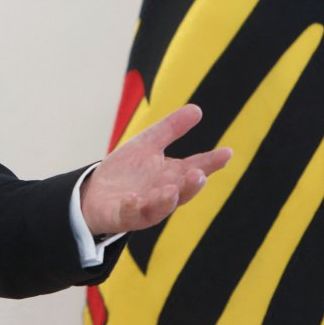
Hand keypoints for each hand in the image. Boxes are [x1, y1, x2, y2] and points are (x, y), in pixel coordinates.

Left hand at [80, 104, 230, 236]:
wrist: (96, 193)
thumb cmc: (128, 170)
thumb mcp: (148, 143)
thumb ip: (171, 129)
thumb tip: (197, 109)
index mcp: (172, 176)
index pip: (196, 168)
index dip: (211, 162)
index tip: (227, 152)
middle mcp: (162, 194)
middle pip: (182, 191)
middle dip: (191, 185)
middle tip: (199, 174)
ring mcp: (144, 207)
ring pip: (159, 207)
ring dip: (166, 200)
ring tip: (171, 190)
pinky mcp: (122, 215)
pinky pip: (129, 213)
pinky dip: (132, 206)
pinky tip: (132, 198)